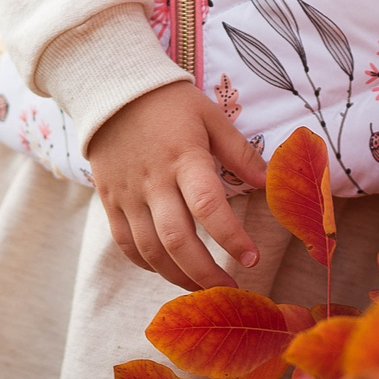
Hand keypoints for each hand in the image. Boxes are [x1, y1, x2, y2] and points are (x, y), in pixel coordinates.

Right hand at [84, 80, 270, 290]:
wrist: (111, 89)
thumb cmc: (168, 102)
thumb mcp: (210, 116)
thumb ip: (239, 152)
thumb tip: (268, 183)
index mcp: (183, 158)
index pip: (208, 206)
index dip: (231, 237)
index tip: (252, 258)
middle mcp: (153, 181)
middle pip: (176, 239)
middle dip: (206, 273)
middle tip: (230, 289)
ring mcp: (128, 194)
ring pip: (150, 250)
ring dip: (178, 276)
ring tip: (203, 287)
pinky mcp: (110, 200)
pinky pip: (126, 244)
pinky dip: (148, 263)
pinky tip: (168, 269)